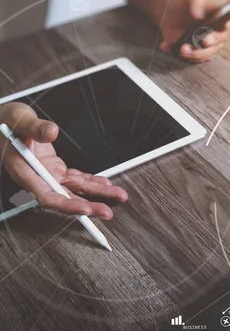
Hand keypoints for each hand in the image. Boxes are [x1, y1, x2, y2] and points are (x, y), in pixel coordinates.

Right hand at [0, 102, 127, 218]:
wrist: (7, 122)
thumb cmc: (8, 122)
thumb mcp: (20, 118)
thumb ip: (35, 127)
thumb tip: (52, 132)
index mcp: (24, 170)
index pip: (46, 195)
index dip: (65, 204)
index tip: (84, 208)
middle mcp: (38, 177)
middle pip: (65, 197)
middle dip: (88, 206)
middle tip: (107, 212)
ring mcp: (48, 174)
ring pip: (75, 189)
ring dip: (97, 194)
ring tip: (118, 196)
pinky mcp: (56, 169)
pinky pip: (77, 178)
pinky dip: (92, 181)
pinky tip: (106, 183)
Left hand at [157, 0, 229, 63]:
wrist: (168, 12)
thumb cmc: (183, 2)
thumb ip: (195, 2)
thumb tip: (198, 14)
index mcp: (220, 16)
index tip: (227, 23)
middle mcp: (217, 32)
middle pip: (219, 41)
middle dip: (211, 42)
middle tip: (203, 41)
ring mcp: (207, 44)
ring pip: (207, 54)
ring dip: (195, 54)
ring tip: (182, 49)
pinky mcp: (195, 52)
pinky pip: (191, 58)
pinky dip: (178, 53)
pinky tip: (167, 46)